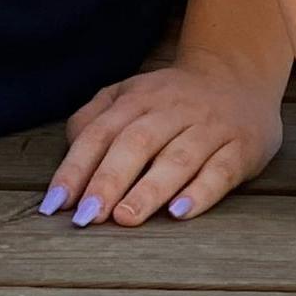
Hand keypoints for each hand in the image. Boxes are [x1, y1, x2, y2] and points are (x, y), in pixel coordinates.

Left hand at [42, 52, 286, 227]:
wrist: (238, 77)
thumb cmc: (171, 99)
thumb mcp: (129, 96)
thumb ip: (94, 118)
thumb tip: (69, 154)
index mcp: (138, 98)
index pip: (100, 133)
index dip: (76, 167)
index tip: (55, 203)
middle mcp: (171, 110)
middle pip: (136, 143)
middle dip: (108, 180)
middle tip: (87, 217)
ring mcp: (208, 128)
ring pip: (176, 159)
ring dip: (148, 189)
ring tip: (125, 218)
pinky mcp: (240, 149)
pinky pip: (220, 171)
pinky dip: (199, 192)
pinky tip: (179, 212)